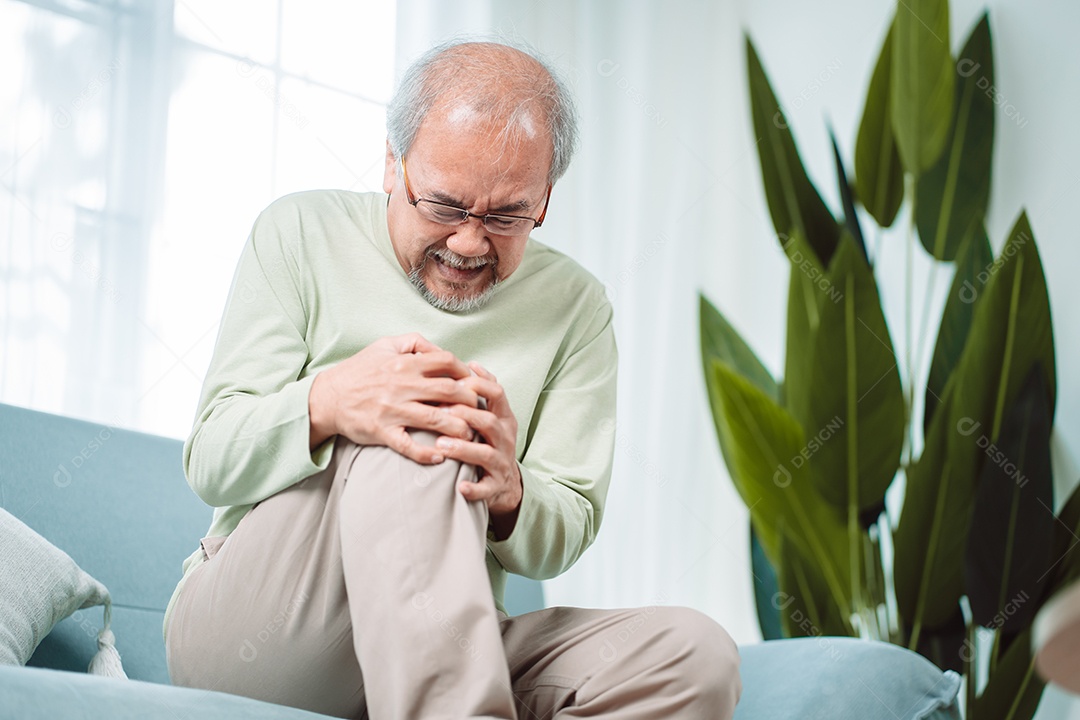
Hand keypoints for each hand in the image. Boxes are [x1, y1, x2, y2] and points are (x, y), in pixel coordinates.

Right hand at [308, 333, 479, 462]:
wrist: (327, 397)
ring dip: (458, 429)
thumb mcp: (385, 346)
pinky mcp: (382, 432)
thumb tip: (440, 349)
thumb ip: (414, 343)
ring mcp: (392, 410)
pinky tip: (440, 457)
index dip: (467, 372)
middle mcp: (401, 385)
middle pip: (449, 391)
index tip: (474, 382)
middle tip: (479, 410)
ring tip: (469, 435)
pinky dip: (427, 454)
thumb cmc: (359, 370)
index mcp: (404, 363)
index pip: (447, 362)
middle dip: (471, 401)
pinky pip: (408, 446)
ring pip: (436, 420)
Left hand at [435, 362, 522, 537]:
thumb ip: (483, 390)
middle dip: (466, 415)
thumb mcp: (492, 414)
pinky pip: (486, 488)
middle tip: (440, 411)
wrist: (504, 482)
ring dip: (463, 449)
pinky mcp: (495, 486)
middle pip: (489, 422)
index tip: (455, 382)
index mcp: (503, 417)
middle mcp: (505, 438)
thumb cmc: (489, 441)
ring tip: (441, 445)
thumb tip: (471, 363)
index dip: (478, 385)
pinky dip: (473, 488)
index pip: (497, 393)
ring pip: (486, 454)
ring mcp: (501, 463)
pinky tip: (459, 486)